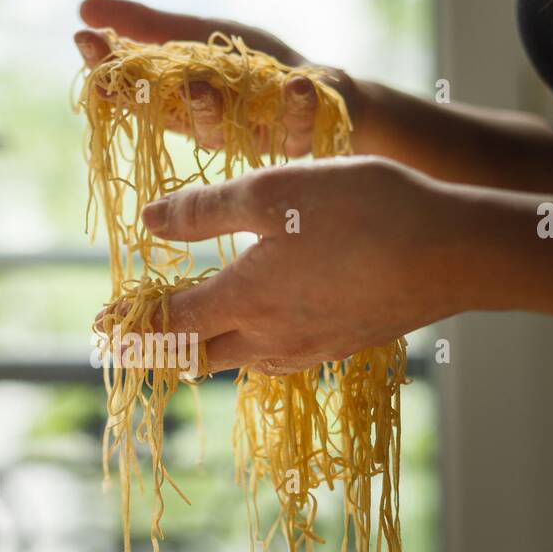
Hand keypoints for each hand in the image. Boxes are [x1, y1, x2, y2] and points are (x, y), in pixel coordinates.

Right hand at [74, 0, 355, 158]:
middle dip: (144, 93)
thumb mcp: (202, 34)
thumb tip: (82, 6)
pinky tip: (298, 83)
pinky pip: (293, 128)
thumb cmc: (256, 65)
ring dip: (208, 107)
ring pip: (217, 131)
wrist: (326, 91)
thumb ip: (148, 25)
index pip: (130, 87)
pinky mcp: (292, 141)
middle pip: (164, 114)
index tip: (82, 40)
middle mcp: (202, 124)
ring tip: (202, 83)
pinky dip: (295, 107)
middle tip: (117, 75)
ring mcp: (245, 136)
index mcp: (175, 99)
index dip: (105, 68)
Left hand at [139, 157, 457, 372]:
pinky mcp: (341, 345)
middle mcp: (270, 339)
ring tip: (187, 333)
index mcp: (243, 301)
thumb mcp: (273, 192)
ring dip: (205, 349)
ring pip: (239, 359)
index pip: (169, 327)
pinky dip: (249, 345)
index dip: (130, 328)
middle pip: (196, 357)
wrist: (452, 254)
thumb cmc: (361, 211)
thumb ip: (204, 211)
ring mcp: (309, 349)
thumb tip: (148, 224)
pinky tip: (257, 326)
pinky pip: (277, 356)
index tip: (100, 331)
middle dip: (158, 351)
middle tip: (127, 345)